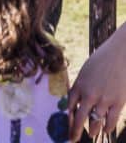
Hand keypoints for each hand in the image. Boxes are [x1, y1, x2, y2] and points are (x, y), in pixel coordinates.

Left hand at [68, 23, 125, 138]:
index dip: (68, 118)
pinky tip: (106, 129)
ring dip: (92, 130)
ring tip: (91, 133)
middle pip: (80, 119)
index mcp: (79, 84)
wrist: (120, 53)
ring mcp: (104, 99)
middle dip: (76, 132)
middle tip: (73, 139)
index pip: (70, 106)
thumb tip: (78, 102)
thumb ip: (81, 86)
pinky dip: (107, 128)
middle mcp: (89, 94)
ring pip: (95, 123)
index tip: (67, 125)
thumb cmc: (102, 60)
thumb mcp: (86, 71)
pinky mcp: (118, 102)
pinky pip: (111, 122)